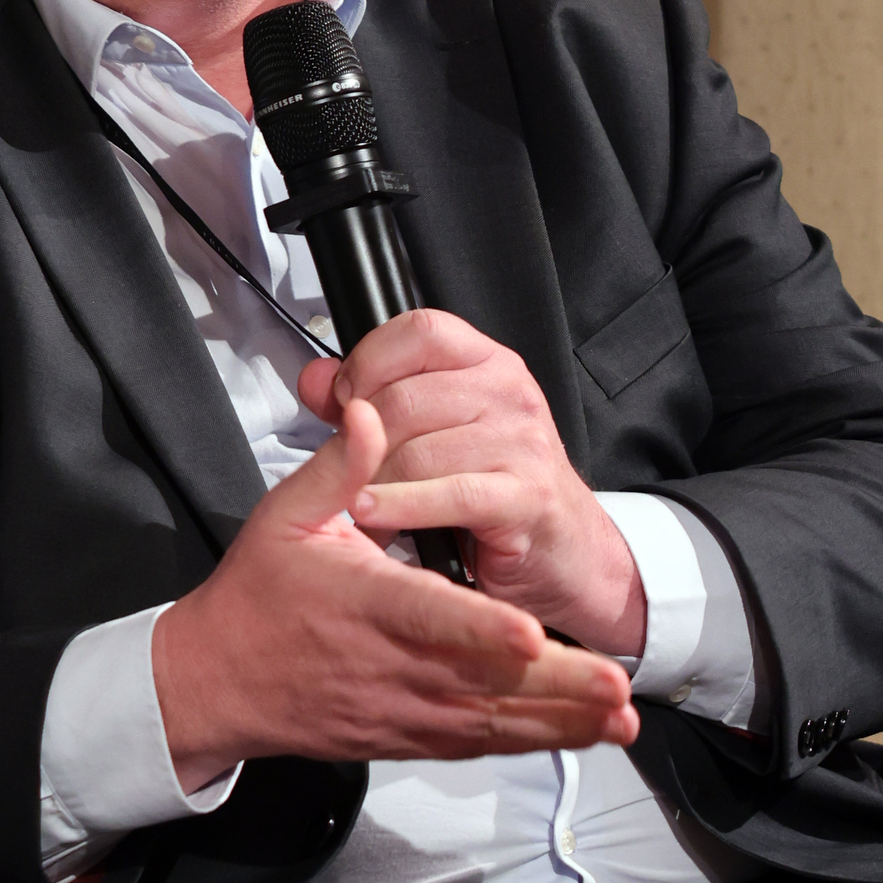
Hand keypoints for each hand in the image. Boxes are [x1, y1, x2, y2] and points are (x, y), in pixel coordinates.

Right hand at [152, 397, 637, 792]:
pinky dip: (530, 742)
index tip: (526, 630)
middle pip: (481, 683)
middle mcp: (392, 666)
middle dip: (554, 688)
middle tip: (614, 686)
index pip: (428, 617)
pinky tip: (578, 735)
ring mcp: (405, 710)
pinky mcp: (410, 736)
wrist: (219, 681)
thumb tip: (369, 413)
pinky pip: (478, 744)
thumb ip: (339, 466)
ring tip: (617, 717)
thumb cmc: (257, 596)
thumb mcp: (286, 515)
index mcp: (365, 605)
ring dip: (558, 722)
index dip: (479, 629)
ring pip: (491, 723)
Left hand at [297, 311, 646, 658]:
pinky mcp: (525, 497)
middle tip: (349, 465)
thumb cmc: (498, 487)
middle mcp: (510, 392)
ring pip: (414, 451)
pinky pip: (445, 494)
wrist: (568, 552)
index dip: (370, 360)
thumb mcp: (434, 430)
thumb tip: (314, 379)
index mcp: (488, 362)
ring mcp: (522, 442)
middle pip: (404, 398)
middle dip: (362, 438)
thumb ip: (370, 399)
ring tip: (363, 499)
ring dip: (374, 482)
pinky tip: (371, 513)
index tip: (345, 396)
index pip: (420, 330)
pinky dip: (397, 506)